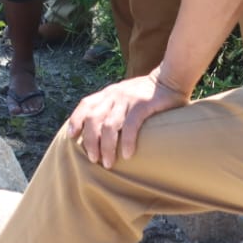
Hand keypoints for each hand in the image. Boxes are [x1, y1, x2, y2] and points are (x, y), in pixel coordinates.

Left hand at [65, 67, 190, 168]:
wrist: (170, 79)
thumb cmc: (147, 93)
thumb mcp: (124, 95)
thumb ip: (113, 106)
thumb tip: (102, 129)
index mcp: (108, 93)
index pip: (85, 105)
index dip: (76, 120)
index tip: (72, 137)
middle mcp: (114, 95)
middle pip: (93, 119)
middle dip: (90, 141)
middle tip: (93, 159)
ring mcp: (127, 99)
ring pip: (109, 125)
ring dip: (106, 146)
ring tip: (107, 163)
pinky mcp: (143, 105)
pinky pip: (130, 125)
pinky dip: (126, 141)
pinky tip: (127, 155)